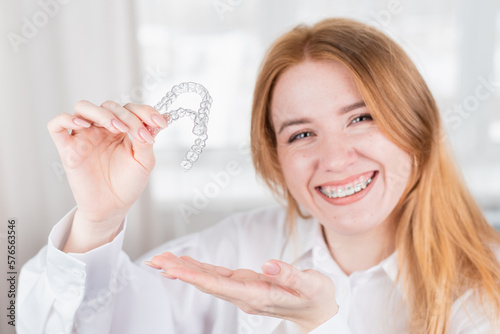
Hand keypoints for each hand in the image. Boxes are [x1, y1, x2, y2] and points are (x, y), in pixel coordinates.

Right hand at [48, 101, 167, 250]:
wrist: (113, 207)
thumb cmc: (128, 183)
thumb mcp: (144, 161)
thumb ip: (147, 139)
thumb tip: (159, 118)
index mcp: (121, 129)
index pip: (130, 108)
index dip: (146, 111)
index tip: (161, 123)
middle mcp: (101, 129)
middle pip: (109, 106)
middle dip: (127, 115)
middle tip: (139, 133)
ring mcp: (84, 137)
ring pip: (83, 108)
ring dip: (102, 113)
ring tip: (118, 128)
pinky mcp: (67, 149)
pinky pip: (56, 126)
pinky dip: (66, 119)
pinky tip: (83, 125)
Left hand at [146, 253, 338, 332]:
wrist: (318, 312)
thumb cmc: (316, 297)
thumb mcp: (311, 285)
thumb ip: (290, 275)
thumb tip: (268, 264)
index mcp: (257, 295)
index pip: (220, 285)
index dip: (195, 277)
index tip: (172, 271)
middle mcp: (244, 295)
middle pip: (206, 283)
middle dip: (180, 272)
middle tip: (155, 262)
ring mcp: (242, 291)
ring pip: (207, 279)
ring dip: (184, 270)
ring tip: (161, 260)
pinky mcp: (244, 284)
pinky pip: (216, 276)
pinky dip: (198, 269)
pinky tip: (186, 263)